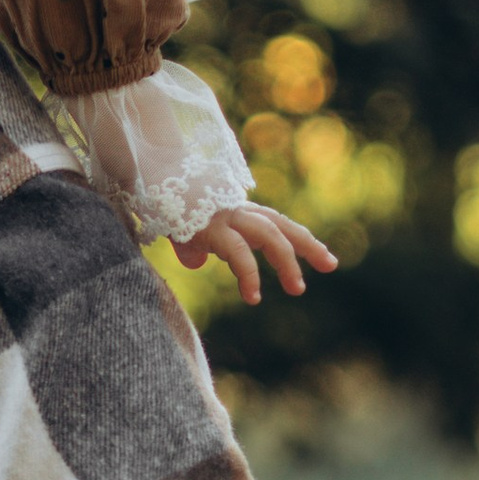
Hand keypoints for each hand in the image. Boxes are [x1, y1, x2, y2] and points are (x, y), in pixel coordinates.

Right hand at [172, 202, 335, 306]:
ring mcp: (227, 218)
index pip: (278, 224)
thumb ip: (195, 247)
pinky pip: (239, 253)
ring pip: (269, 236)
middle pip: (282, 226)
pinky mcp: (212, 229)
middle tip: (330, 265)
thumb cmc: (165, 207)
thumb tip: (195, 262)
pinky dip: (249, 276)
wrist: (147, 182)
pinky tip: (253, 297)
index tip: (326, 259)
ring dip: (286, 262)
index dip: (302, 240)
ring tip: (297, 288)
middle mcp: (238, 212)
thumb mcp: (185, 232)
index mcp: (238, 213)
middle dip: (308, 246)